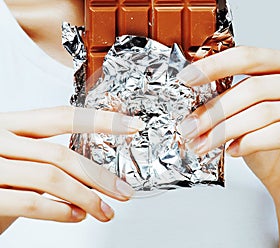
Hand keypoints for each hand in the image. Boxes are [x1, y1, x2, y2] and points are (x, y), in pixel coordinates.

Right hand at [0, 106, 143, 232]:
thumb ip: (49, 157)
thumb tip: (95, 170)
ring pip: (50, 177)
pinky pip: (30, 201)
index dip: (101, 120)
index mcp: (12, 124)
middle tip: (123, 192)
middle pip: (61, 153)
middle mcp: (0, 138)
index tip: (131, 126)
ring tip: (104, 211)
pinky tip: (76, 217)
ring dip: (86, 198)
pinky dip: (59, 211)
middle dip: (99, 176)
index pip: (63, 115)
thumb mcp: (19, 157)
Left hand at [177, 46, 279, 246]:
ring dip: (223, 130)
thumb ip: (231, 100)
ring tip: (201, 144)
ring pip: (263, 112)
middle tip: (189, 126)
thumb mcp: (247, 114)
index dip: (214, 66)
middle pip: (253, 87)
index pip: (249, 57)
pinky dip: (250, 142)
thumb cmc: (269, 143)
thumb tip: (193, 99)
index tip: (187, 78)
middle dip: (214, 110)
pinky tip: (232, 150)